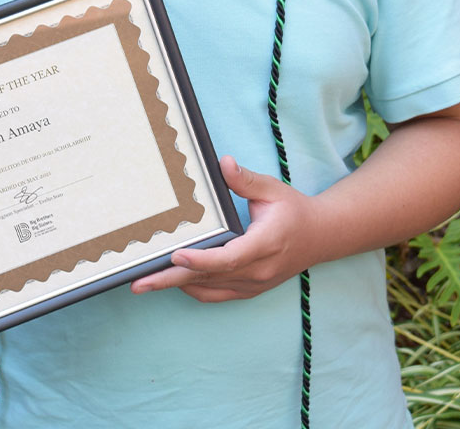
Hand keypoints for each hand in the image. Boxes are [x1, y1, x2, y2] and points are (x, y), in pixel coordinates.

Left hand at [131, 156, 322, 301]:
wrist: (320, 236)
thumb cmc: (294, 210)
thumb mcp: (272, 189)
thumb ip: (245, 179)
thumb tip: (223, 163)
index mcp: (265, 244)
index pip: (229, 258)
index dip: (201, 260)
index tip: (175, 255)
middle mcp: (258, 271)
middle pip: (209, 279)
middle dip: (172, 280)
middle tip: (139, 283)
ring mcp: (254, 284)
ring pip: (209, 290)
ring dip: (177, 287)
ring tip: (145, 283)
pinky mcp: (249, 289)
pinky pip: (216, 294)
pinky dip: (193, 288)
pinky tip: (173, 280)